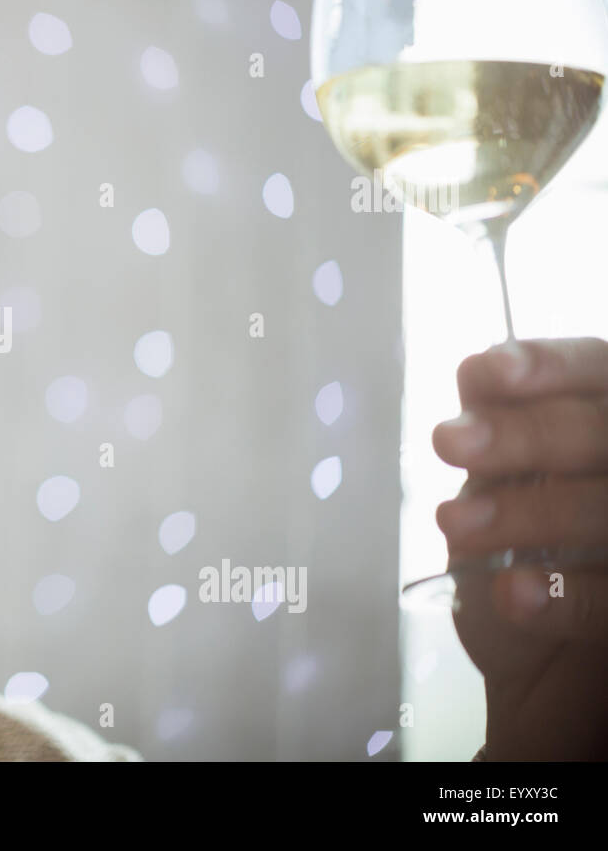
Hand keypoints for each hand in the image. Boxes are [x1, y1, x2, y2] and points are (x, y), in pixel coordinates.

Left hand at [433, 337, 607, 760]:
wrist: (537, 675)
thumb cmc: (517, 562)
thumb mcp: (495, 491)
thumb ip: (496, 433)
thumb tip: (479, 373)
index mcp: (600, 425)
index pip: (596, 370)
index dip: (547, 365)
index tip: (483, 372)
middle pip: (602, 431)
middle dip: (526, 433)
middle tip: (449, 442)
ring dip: (532, 510)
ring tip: (454, 524)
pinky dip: (564, 598)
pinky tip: (511, 595)